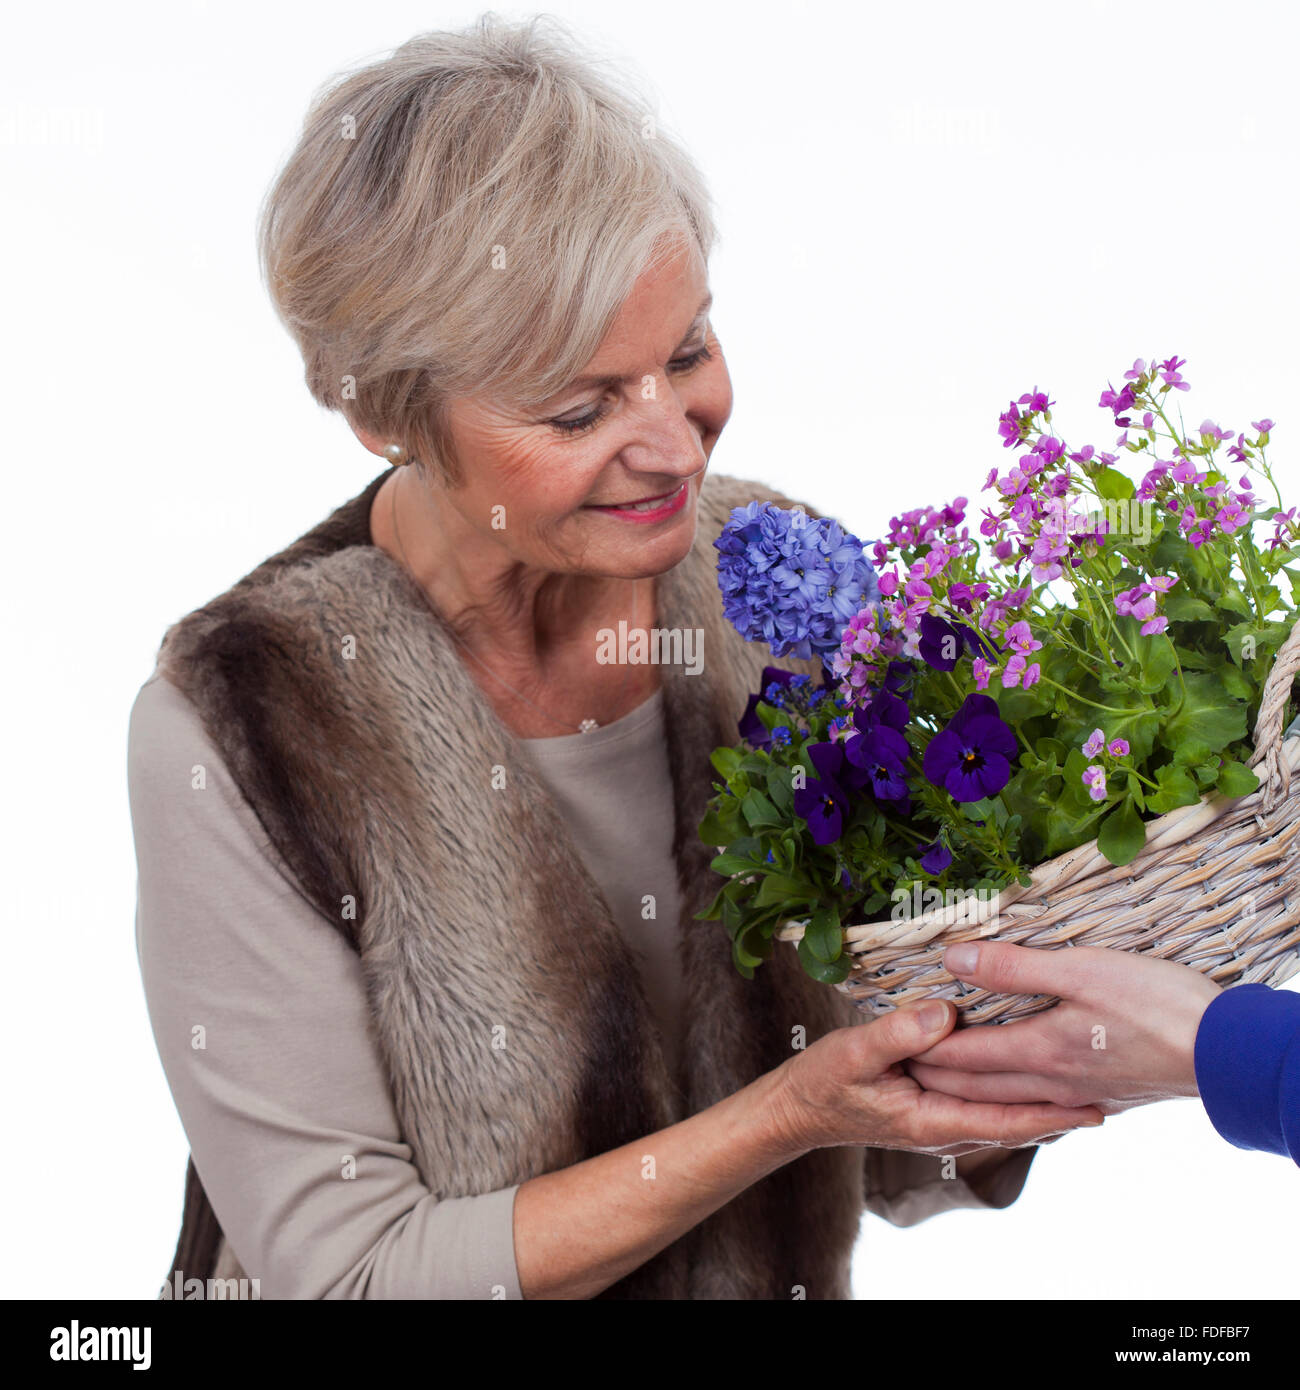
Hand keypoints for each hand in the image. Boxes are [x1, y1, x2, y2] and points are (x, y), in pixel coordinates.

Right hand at [768, 997, 1104, 1155]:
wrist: (800, 1107)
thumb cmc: (824, 1082)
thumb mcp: (855, 1051)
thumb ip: (899, 1032)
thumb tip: (945, 1013)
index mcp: (933, 1120)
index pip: (1007, 1121)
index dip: (1054, 1114)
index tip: (1097, 1104)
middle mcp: (946, 1126)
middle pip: (1019, 1121)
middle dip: (1064, 1109)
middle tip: (1115, 1088)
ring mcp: (943, 1118)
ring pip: (1007, 1112)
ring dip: (1047, 1100)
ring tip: (1092, 1080)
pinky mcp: (937, 1105)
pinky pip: (990, 1102)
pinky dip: (1020, 1092)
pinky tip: (1039, 1073)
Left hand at [904, 941, 1222, 1115]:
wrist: (1226, 1052)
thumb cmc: (1156, 1004)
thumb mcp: (1080, 969)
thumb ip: (1014, 967)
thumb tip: (953, 960)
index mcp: (1037, 1052)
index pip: (959, 1056)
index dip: (920, 1048)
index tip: (889, 1041)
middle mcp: (1051, 1082)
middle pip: (976, 1085)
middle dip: (934, 1076)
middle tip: (900, 1065)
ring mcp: (1080, 1093)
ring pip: (1010, 1099)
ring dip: (971, 1091)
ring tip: (946, 1081)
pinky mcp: (1107, 1093)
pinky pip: (1044, 1103)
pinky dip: (1016, 1099)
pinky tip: (1024, 1092)